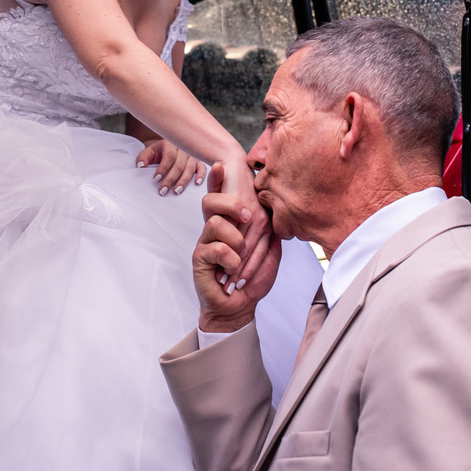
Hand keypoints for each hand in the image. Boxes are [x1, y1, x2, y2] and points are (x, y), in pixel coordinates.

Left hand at [136, 139, 205, 196]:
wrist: (170, 148)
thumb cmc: (160, 152)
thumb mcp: (149, 152)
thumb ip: (143, 158)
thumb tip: (141, 166)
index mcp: (170, 143)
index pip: (168, 156)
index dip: (162, 168)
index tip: (155, 180)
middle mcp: (183, 148)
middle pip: (179, 165)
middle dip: (170, 179)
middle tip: (163, 191)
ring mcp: (192, 154)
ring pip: (190, 168)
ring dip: (183, 181)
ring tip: (176, 191)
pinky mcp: (199, 160)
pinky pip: (202, 167)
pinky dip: (201, 175)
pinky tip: (196, 183)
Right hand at [192, 163, 280, 332]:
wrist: (238, 307)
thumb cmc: (253, 280)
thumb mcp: (270, 252)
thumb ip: (270, 230)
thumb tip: (270, 210)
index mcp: (231, 225)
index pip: (221, 197)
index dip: (219, 180)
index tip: (221, 163)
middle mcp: (215, 229)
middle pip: (212, 202)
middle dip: (232, 204)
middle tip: (249, 215)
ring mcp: (206, 242)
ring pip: (214, 222)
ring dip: (236, 240)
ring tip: (241, 258)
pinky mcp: (199, 257)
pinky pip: (216, 247)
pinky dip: (231, 259)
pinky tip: (232, 271)